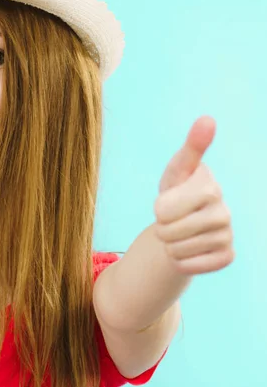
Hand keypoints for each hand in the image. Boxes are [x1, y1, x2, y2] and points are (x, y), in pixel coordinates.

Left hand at [154, 115, 234, 275]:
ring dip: (171, 246)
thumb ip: (191, 147)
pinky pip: (189, 267)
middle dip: (162, 229)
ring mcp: (227, 235)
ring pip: (177, 251)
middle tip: (173, 221)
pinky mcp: (226, 256)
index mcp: (209, 186)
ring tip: (180, 234)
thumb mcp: (177, 171)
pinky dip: (181, 262)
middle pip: (168, 232)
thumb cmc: (178, 192)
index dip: (159, 209)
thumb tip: (208, 119)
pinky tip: (189, 249)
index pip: (163, 210)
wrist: (185, 226)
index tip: (169, 202)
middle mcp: (224, 210)